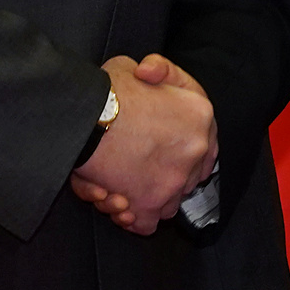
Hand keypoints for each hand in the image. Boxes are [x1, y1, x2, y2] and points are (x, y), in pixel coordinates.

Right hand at [71, 55, 215, 235]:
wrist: (82, 117)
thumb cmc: (105, 90)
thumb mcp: (131, 65)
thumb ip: (151, 72)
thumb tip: (148, 74)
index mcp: (199, 112)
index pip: (206, 139)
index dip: (187, 146)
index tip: (170, 148)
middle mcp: (196, 149)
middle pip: (187, 174)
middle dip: (162, 174)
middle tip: (134, 168)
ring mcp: (174, 181)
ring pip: (167, 201)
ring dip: (144, 197)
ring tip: (116, 188)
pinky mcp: (149, 205)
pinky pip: (145, 224)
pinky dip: (131, 219)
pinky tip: (115, 203)